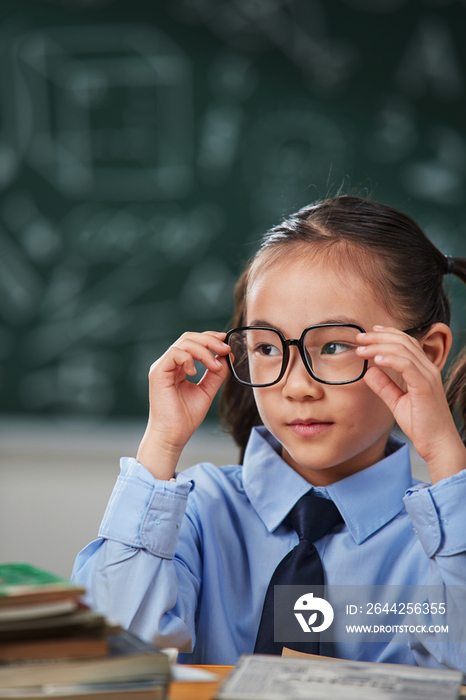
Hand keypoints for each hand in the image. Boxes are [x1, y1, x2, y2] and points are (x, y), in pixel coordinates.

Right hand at [136, 331, 230, 479]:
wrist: (173, 436)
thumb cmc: (186, 417)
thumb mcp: (207, 390)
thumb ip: (216, 373)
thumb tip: (228, 356)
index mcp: (179, 367)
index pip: (194, 343)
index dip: (210, 338)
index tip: (226, 343)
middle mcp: (169, 364)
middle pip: (189, 338)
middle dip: (210, 340)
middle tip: (225, 349)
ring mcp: (162, 367)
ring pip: (183, 343)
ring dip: (204, 350)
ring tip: (215, 366)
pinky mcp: (158, 372)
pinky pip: (174, 353)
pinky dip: (189, 358)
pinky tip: (195, 372)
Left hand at [356, 325, 465, 483]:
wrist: (438, 444)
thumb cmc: (421, 424)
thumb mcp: (397, 402)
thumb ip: (385, 386)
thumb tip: (369, 371)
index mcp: (423, 370)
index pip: (406, 342)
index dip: (387, 334)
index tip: (369, 333)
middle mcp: (428, 369)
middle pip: (403, 341)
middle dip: (379, 336)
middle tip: (359, 337)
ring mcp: (428, 376)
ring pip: (403, 350)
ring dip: (379, 346)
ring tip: (362, 349)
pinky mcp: (425, 387)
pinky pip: (407, 365)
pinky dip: (390, 359)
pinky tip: (376, 360)